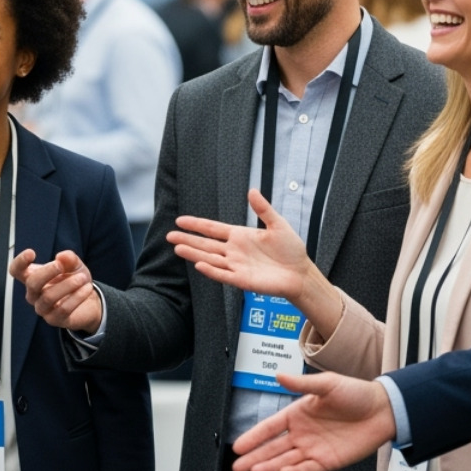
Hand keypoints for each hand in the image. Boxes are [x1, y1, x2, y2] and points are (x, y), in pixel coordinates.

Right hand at [9, 249, 103, 335]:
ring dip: (68, 285)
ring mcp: (42, 308)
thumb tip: (62, 257)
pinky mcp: (54, 320)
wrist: (89, 301)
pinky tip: (87, 288)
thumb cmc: (75, 280)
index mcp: (32, 277)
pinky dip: (77, 297)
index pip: (16, 270)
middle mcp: (34, 294)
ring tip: (83, 278)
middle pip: (32, 283)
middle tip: (61, 265)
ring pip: (49, 297)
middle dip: (47, 272)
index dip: (20, 262)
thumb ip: (69, 258)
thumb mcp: (74, 265)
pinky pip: (63, 309)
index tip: (31, 253)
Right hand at [169, 191, 313, 298]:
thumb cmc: (291, 250)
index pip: (213, 229)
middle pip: (205, 244)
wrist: (301, 273)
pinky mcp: (242, 280)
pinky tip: (199, 264)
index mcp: (240, 236)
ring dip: (194, 254)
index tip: (180, 221)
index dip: (196, 224)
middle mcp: (234, 251)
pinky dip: (211, 270)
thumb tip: (252, 190)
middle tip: (169, 236)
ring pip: (210, 258)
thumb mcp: (278, 224)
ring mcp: (236, 266)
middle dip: (187, 240)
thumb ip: (263, 209)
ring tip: (177, 248)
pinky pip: (223, 274)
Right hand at [231, 370, 394, 470]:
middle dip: (254, 457)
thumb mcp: (327, 384)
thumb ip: (301, 383)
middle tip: (237, 467)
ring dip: (270, 466)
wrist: (383, 410)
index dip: (253, 437)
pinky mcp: (328, 461)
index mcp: (298, 413)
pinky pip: (308, 469)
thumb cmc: (356, 393)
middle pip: (273, 448)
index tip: (238, 446)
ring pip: (286, 460)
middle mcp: (302, 433)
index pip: (269, 427)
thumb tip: (278, 375)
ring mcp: (314, 448)